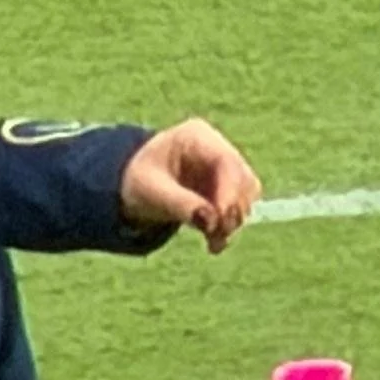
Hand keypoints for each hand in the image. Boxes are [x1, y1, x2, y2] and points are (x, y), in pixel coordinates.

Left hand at [120, 117, 261, 252]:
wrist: (133, 186)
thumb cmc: (138, 181)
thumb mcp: (151, 192)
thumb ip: (180, 204)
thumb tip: (211, 221)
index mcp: (196, 136)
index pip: (226, 160)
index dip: (230, 190)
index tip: (221, 218)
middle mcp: (216, 148)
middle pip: (242, 179)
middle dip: (231, 211)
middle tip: (214, 234)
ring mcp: (223, 167)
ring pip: (245, 196)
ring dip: (232, 222)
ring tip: (212, 241)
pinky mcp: (226, 187)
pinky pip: (239, 209)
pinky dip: (228, 227)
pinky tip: (213, 242)